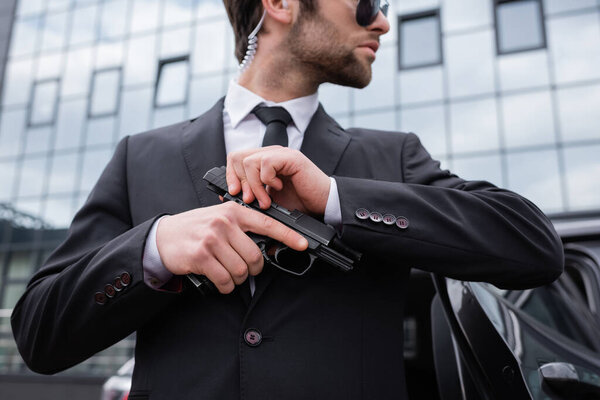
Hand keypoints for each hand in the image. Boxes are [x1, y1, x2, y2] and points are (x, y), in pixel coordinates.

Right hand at [156, 202, 307, 293]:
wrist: (163, 237)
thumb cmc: (195, 229)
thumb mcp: (219, 218)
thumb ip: (241, 227)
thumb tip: (266, 245)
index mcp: (233, 211)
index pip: (268, 223)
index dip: (288, 235)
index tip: (303, 244)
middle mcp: (224, 222)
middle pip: (255, 256)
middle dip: (253, 269)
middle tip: (243, 269)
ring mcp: (212, 239)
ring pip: (241, 270)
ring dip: (237, 279)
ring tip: (227, 273)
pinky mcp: (201, 256)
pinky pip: (225, 280)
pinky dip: (226, 286)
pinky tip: (219, 281)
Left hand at [225, 146, 330, 214]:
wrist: (323, 203)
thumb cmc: (300, 202)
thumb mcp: (268, 201)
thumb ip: (250, 196)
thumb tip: (228, 198)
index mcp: (263, 161)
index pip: (235, 159)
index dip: (230, 177)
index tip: (234, 195)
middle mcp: (270, 154)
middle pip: (237, 157)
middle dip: (239, 182)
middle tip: (249, 200)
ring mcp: (280, 154)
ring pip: (249, 161)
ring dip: (254, 186)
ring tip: (265, 201)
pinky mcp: (290, 157)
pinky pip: (266, 164)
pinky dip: (268, 181)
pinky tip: (279, 188)